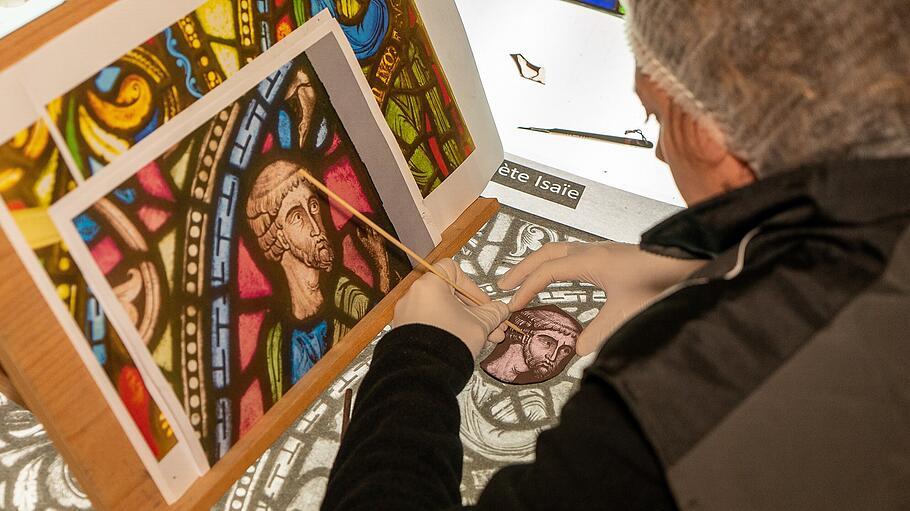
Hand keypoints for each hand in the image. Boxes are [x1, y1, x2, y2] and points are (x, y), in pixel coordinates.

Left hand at [392, 259, 511, 357]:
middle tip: (490, 324)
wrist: (425, 373)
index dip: (472, 286)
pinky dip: (447, 330)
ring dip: (464, 323)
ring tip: (482, 338)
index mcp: (429, 285)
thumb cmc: (448, 343)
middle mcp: (414, 296)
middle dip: (474, 311)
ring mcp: (407, 315)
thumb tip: (501, 310)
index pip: (454, 271)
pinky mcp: (405, 332)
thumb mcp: (480, 324)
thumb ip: (493, 313)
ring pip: (442, 312)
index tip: (484, 303)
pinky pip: (430, 324)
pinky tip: (463, 344)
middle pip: (450, 295)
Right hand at [498, 242, 705, 355]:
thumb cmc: (658, 282)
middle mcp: (591, 251)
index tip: (513, 305)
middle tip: (503, 285)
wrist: (686, 264)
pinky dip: (554, 263)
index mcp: (590, 262)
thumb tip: (577, 350)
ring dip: (537, 264)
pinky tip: (558, 276)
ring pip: (558, 250)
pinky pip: (571, 254)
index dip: (527, 288)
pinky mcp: (610, 255)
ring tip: (523, 279)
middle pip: (545, 254)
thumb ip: (598, 333)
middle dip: (522, 269)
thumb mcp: (625, 313)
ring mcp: (600, 250)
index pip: (547, 272)